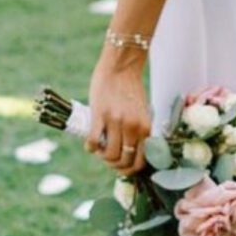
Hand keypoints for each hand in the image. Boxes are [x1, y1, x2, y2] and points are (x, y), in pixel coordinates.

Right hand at [87, 49, 151, 176]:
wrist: (120, 65)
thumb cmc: (130, 88)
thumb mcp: (141, 112)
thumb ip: (137, 131)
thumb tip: (129, 152)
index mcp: (145, 127)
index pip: (140, 162)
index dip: (128, 170)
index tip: (120, 166)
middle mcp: (133, 127)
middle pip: (124, 161)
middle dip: (114, 165)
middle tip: (107, 157)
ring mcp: (117, 122)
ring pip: (109, 155)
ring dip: (102, 157)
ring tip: (99, 149)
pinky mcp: (100, 115)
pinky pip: (94, 142)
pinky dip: (91, 148)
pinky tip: (90, 144)